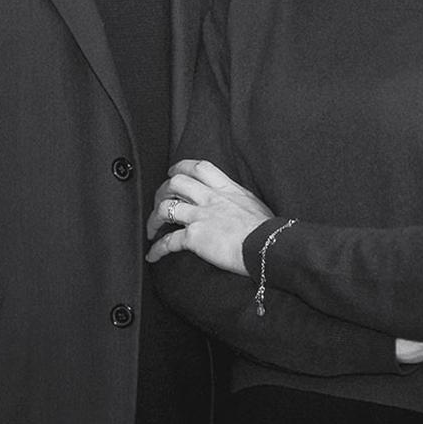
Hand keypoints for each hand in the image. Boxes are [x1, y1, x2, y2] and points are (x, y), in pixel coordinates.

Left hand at [144, 158, 273, 276]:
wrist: (269, 246)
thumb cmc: (270, 231)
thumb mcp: (255, 205)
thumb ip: (239, 201)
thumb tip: (237, 206)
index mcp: (227, 189)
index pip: (199, 168)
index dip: (181, 167)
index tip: (173, 172)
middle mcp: (210, 198)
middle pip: (175, 182)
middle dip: (161, 191)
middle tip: (158, 202)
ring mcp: (201, 216)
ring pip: (165, 207)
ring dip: (153, 219)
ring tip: (152, 229)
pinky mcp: (195, 237)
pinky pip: (168, 241)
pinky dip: (157, 249)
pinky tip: (152, 255)